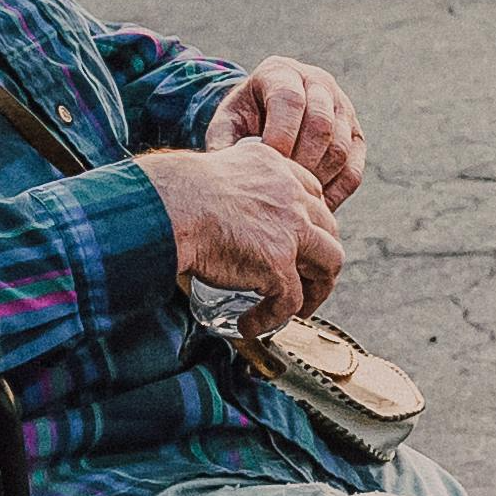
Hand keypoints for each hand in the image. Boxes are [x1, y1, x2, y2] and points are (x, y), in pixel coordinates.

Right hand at [139, 139, 343, 329]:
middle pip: (328, 231)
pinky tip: (249, 324)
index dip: (310, 223)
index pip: (313, 196)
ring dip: (316, 291)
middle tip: (305, 279)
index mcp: (277, 170)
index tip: (299, 243)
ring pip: (328, 266)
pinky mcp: (278, 264)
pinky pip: (289, 301)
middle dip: (321, 258)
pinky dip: (271, 319)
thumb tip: (216, 209)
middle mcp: (291, 197)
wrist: (167, 207)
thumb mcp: (216, 172)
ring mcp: (290, 232)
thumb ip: (231, 187)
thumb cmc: (174, 193)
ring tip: (295, 308)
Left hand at [204, 56, 364, 206]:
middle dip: (300, 161)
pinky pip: (353, 170)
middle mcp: (318, 83)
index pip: (290, 100)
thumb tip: (230, 176)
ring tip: (292, 199)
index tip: (267, 164)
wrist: (265, 113)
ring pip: (340, 148)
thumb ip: (224, 142)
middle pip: (321, 124)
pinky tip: (312, 206)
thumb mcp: (227, 122)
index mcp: (282, 73)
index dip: (280, 135)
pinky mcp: (356, 136)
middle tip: (281, 187)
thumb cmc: (243, 119)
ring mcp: (342, 108)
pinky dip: (335, 193)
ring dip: (317, 179)